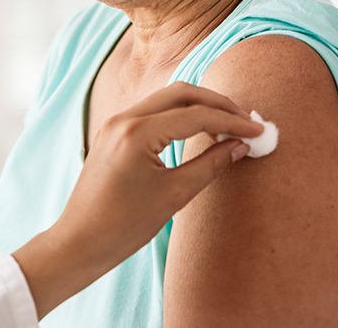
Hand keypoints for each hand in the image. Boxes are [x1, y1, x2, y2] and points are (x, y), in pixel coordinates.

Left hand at [11, 82, 263, 318]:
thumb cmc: (123, 226)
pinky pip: (154, 111)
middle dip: (218, 104)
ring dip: (200, 107)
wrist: (78, 243)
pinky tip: (199, 131)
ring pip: (168, 98)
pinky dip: (180, 115)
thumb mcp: (173, 196)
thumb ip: (209, 165)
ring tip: (228, 125)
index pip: (197, 116)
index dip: (232, 122)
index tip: (258, 131)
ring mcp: (117, 122)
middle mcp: (125, 118)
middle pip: (183, 93)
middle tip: (246, 120)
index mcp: (138, 133)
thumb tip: (239, 146)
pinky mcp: (114, 131)